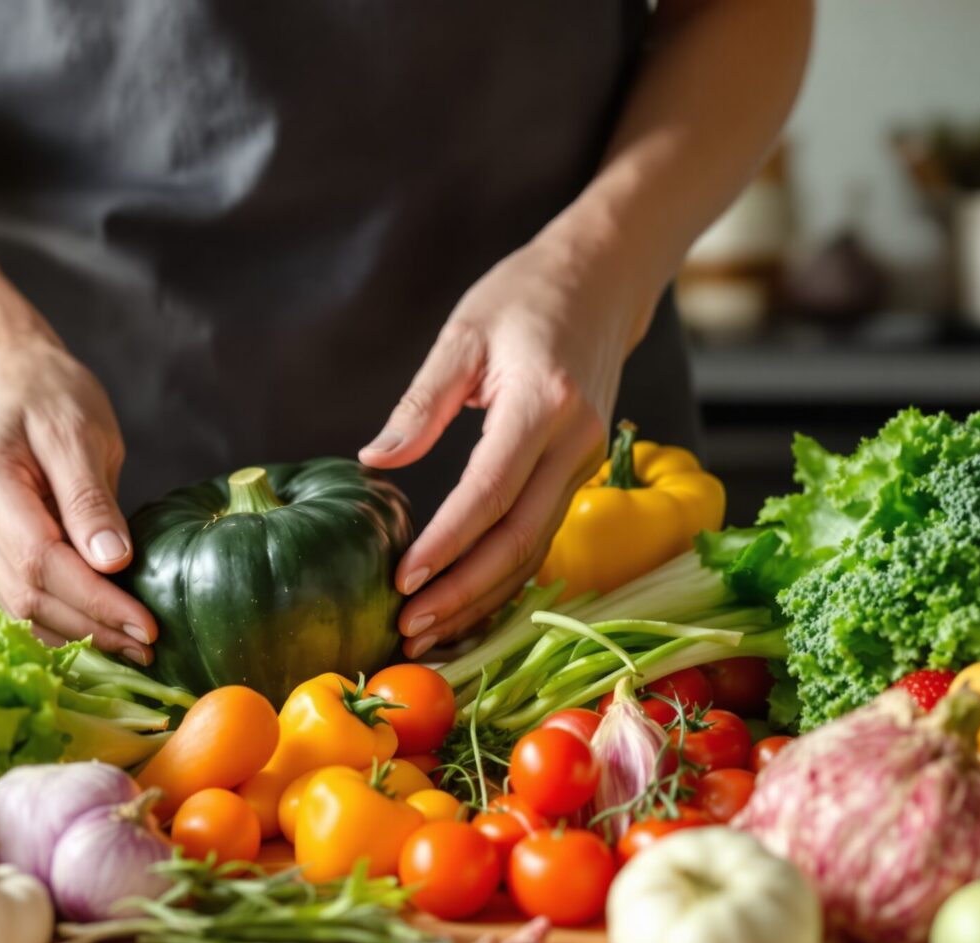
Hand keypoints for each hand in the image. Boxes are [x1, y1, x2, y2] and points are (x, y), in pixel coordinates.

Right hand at [0, 336, 158, 663]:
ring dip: (77, 636)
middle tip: (149, 647)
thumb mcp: (78, 429)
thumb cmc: (40, 394)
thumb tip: (113, 563)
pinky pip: (16, 601)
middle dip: (92, 630)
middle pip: (28, 597)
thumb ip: (91, 498)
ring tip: (132, 648)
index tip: (145, 624)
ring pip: (20, 610)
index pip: (42, 562)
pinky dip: (59, 621)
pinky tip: (100, 631)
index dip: (95, 601)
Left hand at [360, 236, 649, 657]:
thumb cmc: (526, 296)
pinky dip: (503, 575)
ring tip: (429, 628)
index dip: (447, 544)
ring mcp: (585, 461)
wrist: (604, 279)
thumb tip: (375, 461)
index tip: (403, 580)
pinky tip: (466, 600)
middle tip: (409, 627)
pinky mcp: (582, 471)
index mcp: (543, 405)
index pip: (490, 494)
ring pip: (534, 548)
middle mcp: (575, 442)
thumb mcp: (463, 334)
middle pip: (518, 539)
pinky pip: (541, 535)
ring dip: (482, 595)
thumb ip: (420, 403)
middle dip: (462, 591)